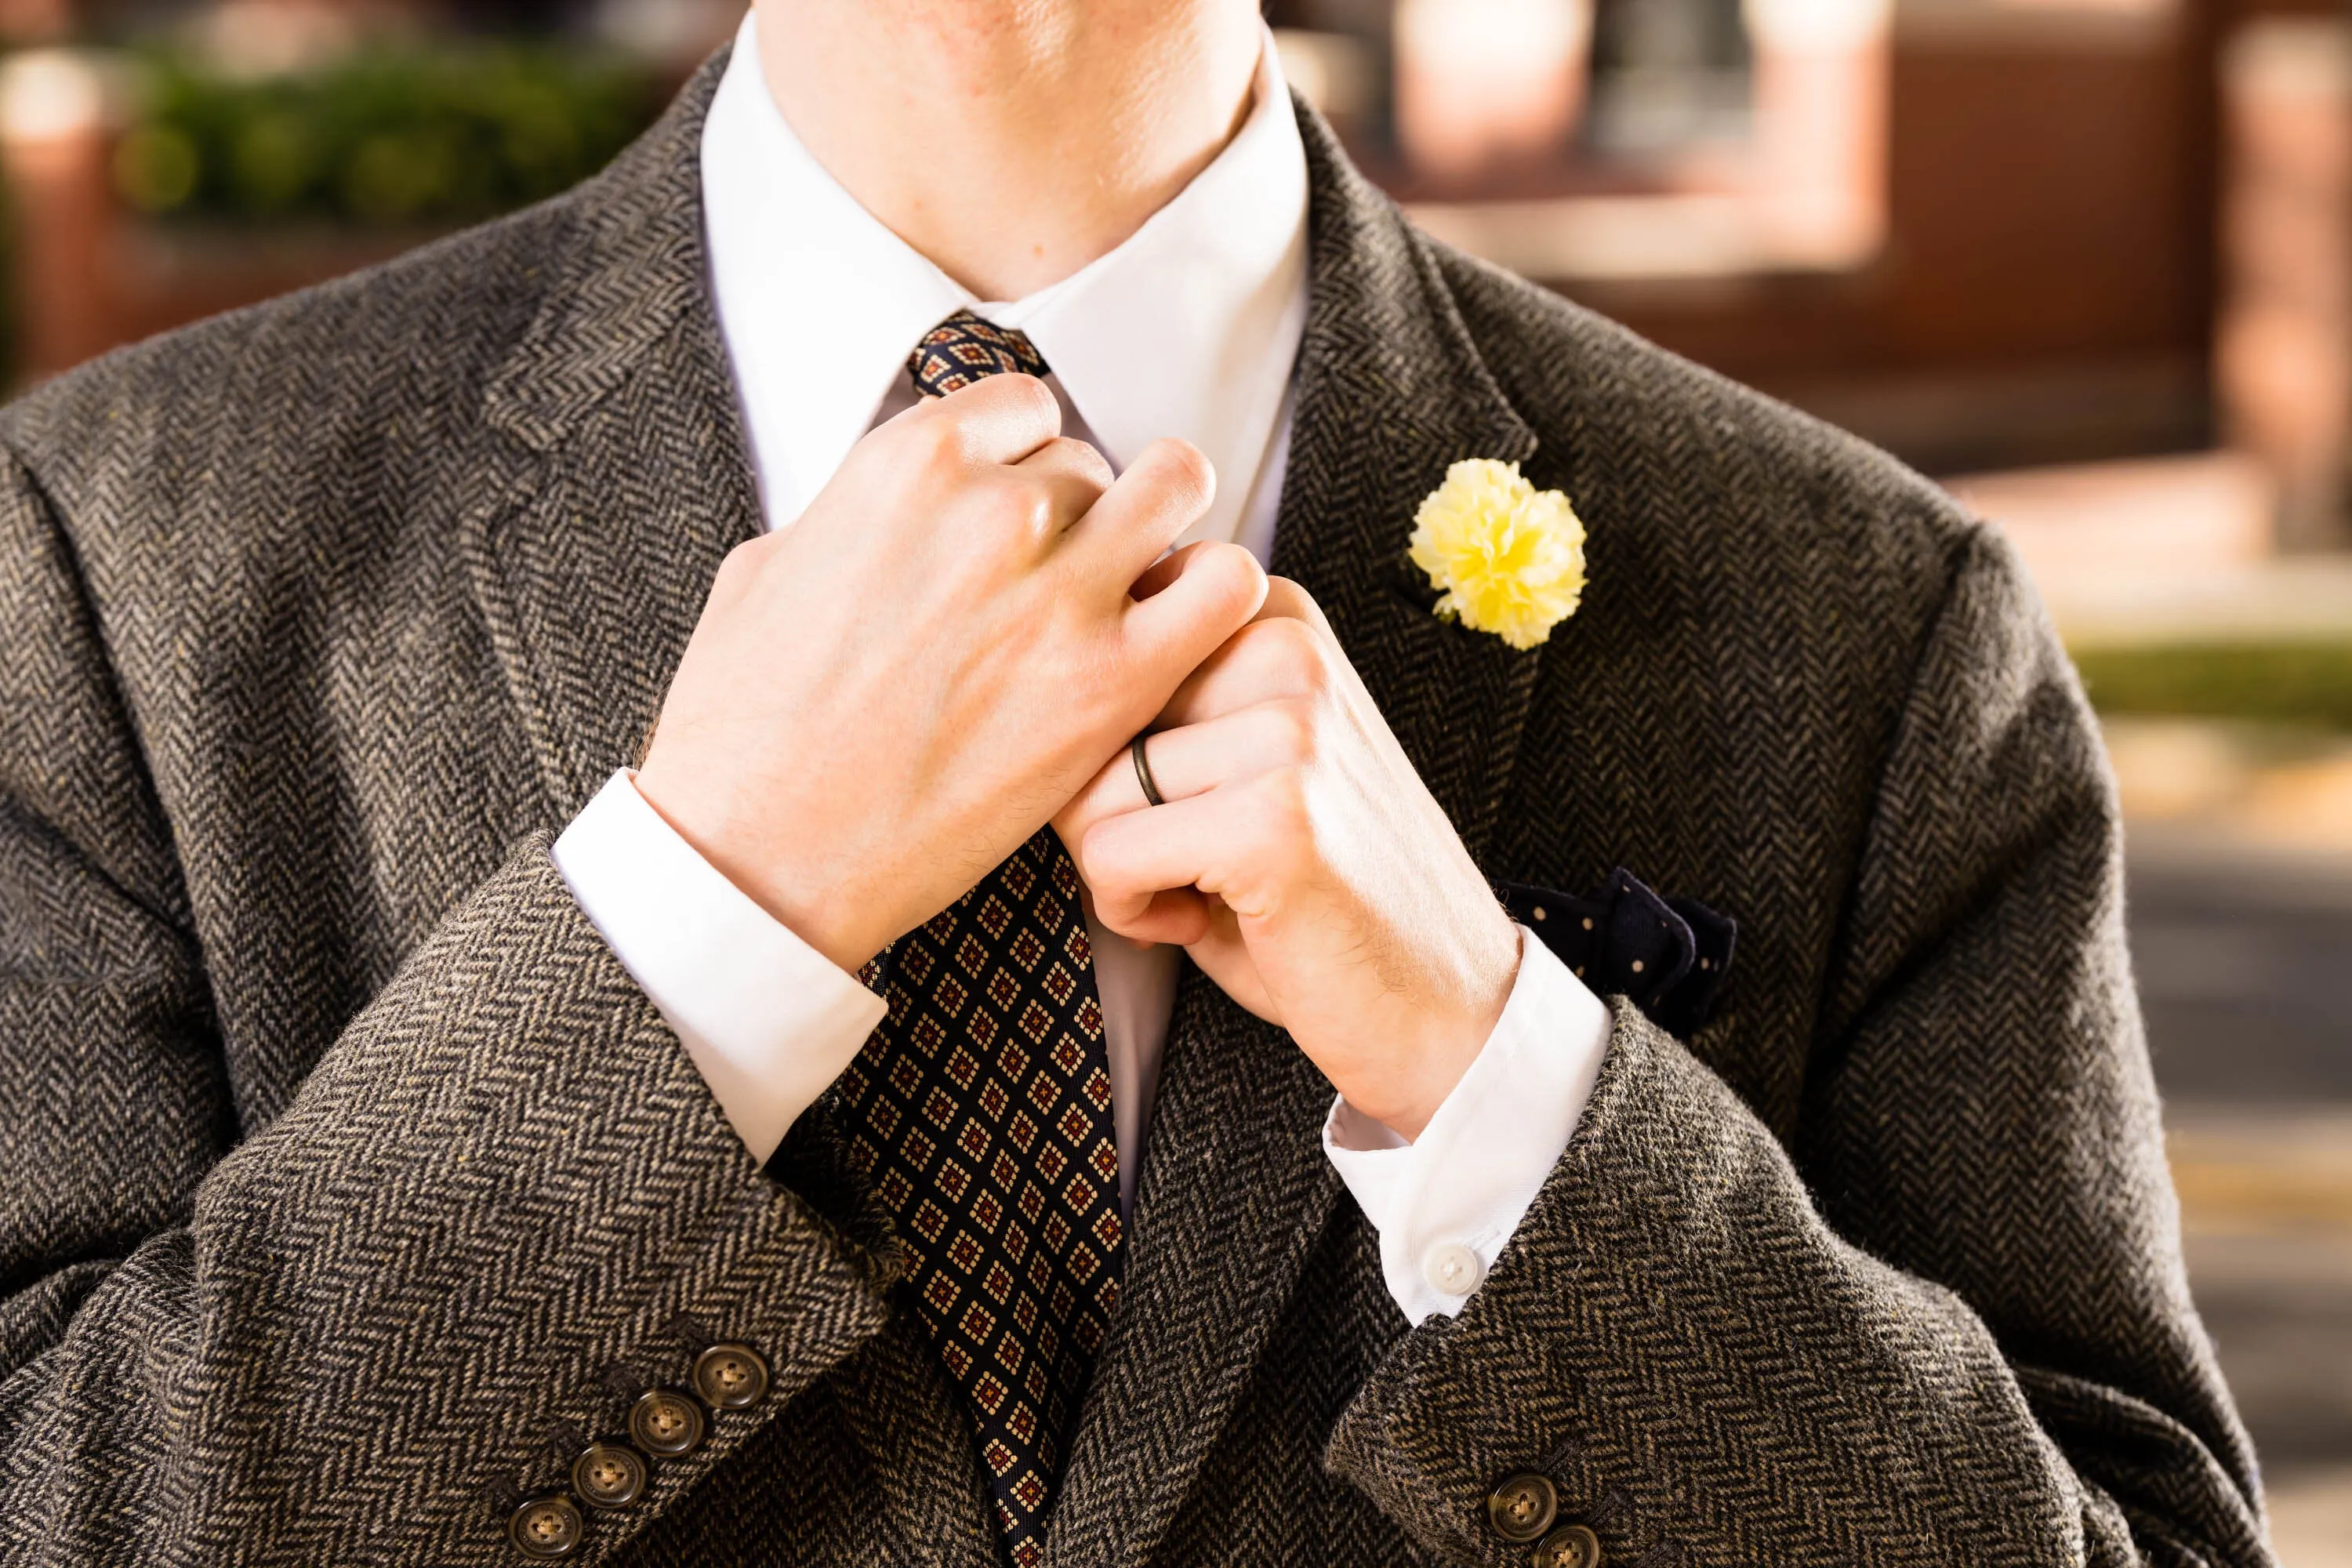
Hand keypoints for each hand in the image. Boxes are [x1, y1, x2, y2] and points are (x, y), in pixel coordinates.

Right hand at [637, 375, 1266, 971]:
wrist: (762, 856)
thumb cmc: (744, 729)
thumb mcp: (768, 569)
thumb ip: (855, 514)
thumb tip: (891, 510)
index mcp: (907, 463)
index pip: (1026, 409)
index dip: (1026, 464)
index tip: (1014, 521)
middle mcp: (994, 508)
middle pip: (1092, 466)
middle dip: (1079, 521)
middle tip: (1054, 594)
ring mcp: (1062, 591)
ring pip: (1174, 492)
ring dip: (1158, 535)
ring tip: (1130, 599)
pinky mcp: (1113, 683)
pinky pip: (1227, 587)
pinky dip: (1214, 599)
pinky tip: (1174, 644)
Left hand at [1054, 578, 1520, 1139]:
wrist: (1445, 1002)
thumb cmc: (1323, 889)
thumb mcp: (1247, 763)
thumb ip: (1163, 708)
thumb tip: (1022, 699)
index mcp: (1276, 619)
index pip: (1102, 650)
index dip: (1114, 752)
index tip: (1188, 797)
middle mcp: (1284, 651)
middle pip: (1082, 719)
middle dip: (1106, 810)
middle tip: (1193, 859)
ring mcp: (1285, 730)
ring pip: (1085, 795)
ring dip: (1121, 868)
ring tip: (1207, 891)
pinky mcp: (1270, 820)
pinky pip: (1107, 858)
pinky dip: (1133, 913)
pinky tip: (1209, 922)